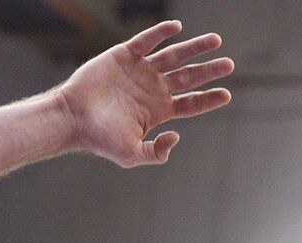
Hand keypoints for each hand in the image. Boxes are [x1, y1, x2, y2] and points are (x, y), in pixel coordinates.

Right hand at [57, 20, 233, 167]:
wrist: (72, 119)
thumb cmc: (99, 140)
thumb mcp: (131, 154)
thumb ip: (156, 152)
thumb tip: (177, 136)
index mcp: (157, 111)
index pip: (190, 104)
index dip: (208, 99)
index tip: (226, 94)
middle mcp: (152, 89)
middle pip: (188, 77)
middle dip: (209, 70)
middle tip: (229, 65)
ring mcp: (140, 71)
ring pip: (174, 56)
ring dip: (195, 48)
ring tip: (216, 41)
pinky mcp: (124, 55)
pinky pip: (147, 41)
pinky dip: (161, 32)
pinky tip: (177, 28)